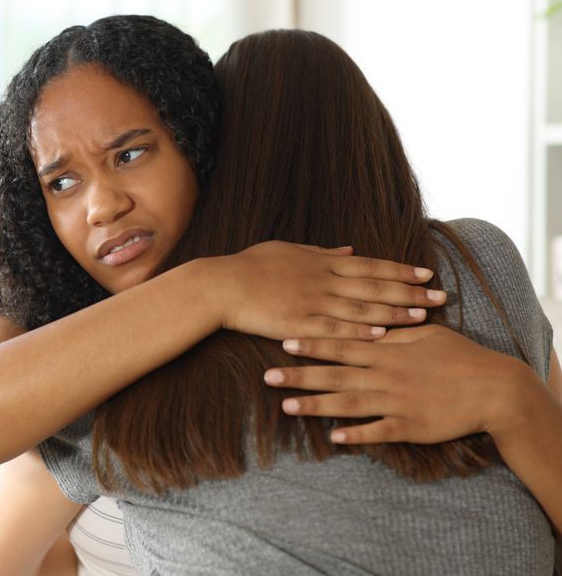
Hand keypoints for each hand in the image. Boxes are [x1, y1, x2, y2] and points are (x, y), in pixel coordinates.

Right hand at [203, 241, 445, 340]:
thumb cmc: (250, 266)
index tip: (426, 274)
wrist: (222, 285)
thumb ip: (320, 251)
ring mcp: (313, 302)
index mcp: (321, 261)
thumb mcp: (287, 249)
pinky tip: (383, 335)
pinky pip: (336, 328)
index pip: (370, 265)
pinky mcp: (299, 324)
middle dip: (410, 292)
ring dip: (394, 313)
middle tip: (440, 297)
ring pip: (362, 308)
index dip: (400, 270)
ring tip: (423, 317)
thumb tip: (348, 249)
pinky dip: (361, 331)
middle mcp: (323, 280)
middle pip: (375, 286)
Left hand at [263, 324, 536, 443]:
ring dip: (316, 405)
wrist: (494, 388)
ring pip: (349, 403)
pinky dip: (357, 434)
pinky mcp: (410, 425)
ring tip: (286, 407)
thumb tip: (367, 323)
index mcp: (387, 351)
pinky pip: (379, 431)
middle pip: (335, 374)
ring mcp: (396, 401)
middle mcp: (386, 375)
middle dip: (300, 375)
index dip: (312, 344)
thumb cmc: (458, 357)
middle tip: (267, 376)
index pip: (342, 345)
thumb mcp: (424, 334)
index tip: (283, 342)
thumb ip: (392, 331)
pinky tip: (334, 438)